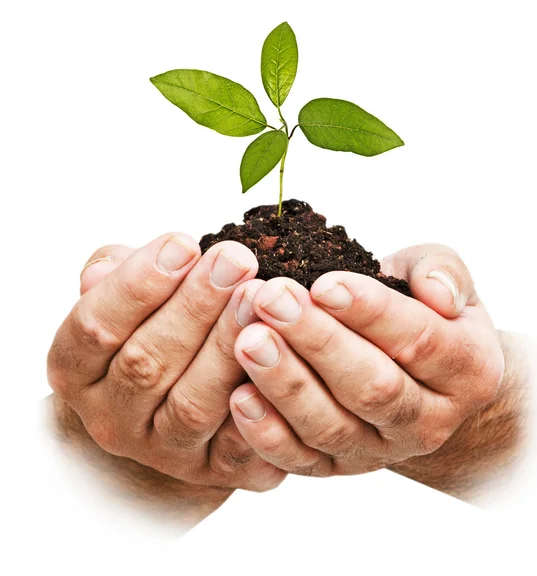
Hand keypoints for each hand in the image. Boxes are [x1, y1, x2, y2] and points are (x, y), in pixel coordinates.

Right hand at [47, 233, 284, 491]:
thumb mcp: (120, 297)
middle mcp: (112, 418)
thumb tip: (115, 266)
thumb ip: (114, 277)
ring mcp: (162, 451)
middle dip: (194, 307)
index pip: (95, 327)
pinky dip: (259, 406)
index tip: (184, 243)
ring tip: (258, 297)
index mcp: (77, 371)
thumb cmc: (147, 333)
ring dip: (226, 348)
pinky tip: (282, 358)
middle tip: (235, 260)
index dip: (138, 284)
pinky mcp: (212, 470)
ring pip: (192, 405)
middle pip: (147, 364)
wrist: (164, 407)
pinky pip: (236, 446)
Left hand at [227, 245, 504, 480]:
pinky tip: (238, 397)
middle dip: (318, 342)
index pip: (420, 341)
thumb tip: (438, 292)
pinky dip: (267, 434)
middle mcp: (427, 420)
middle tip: (271, 300)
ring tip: (248, 340)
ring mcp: (379, 450)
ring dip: (286, 384)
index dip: (371, 312)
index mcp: (466, 368)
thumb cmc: (421, 311)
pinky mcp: (336, 466)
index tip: (324, 285)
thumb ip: (444, 272)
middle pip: (372, 387)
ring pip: (331, 426)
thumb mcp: (442, 278)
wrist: (416, 374)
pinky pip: (301, 459)